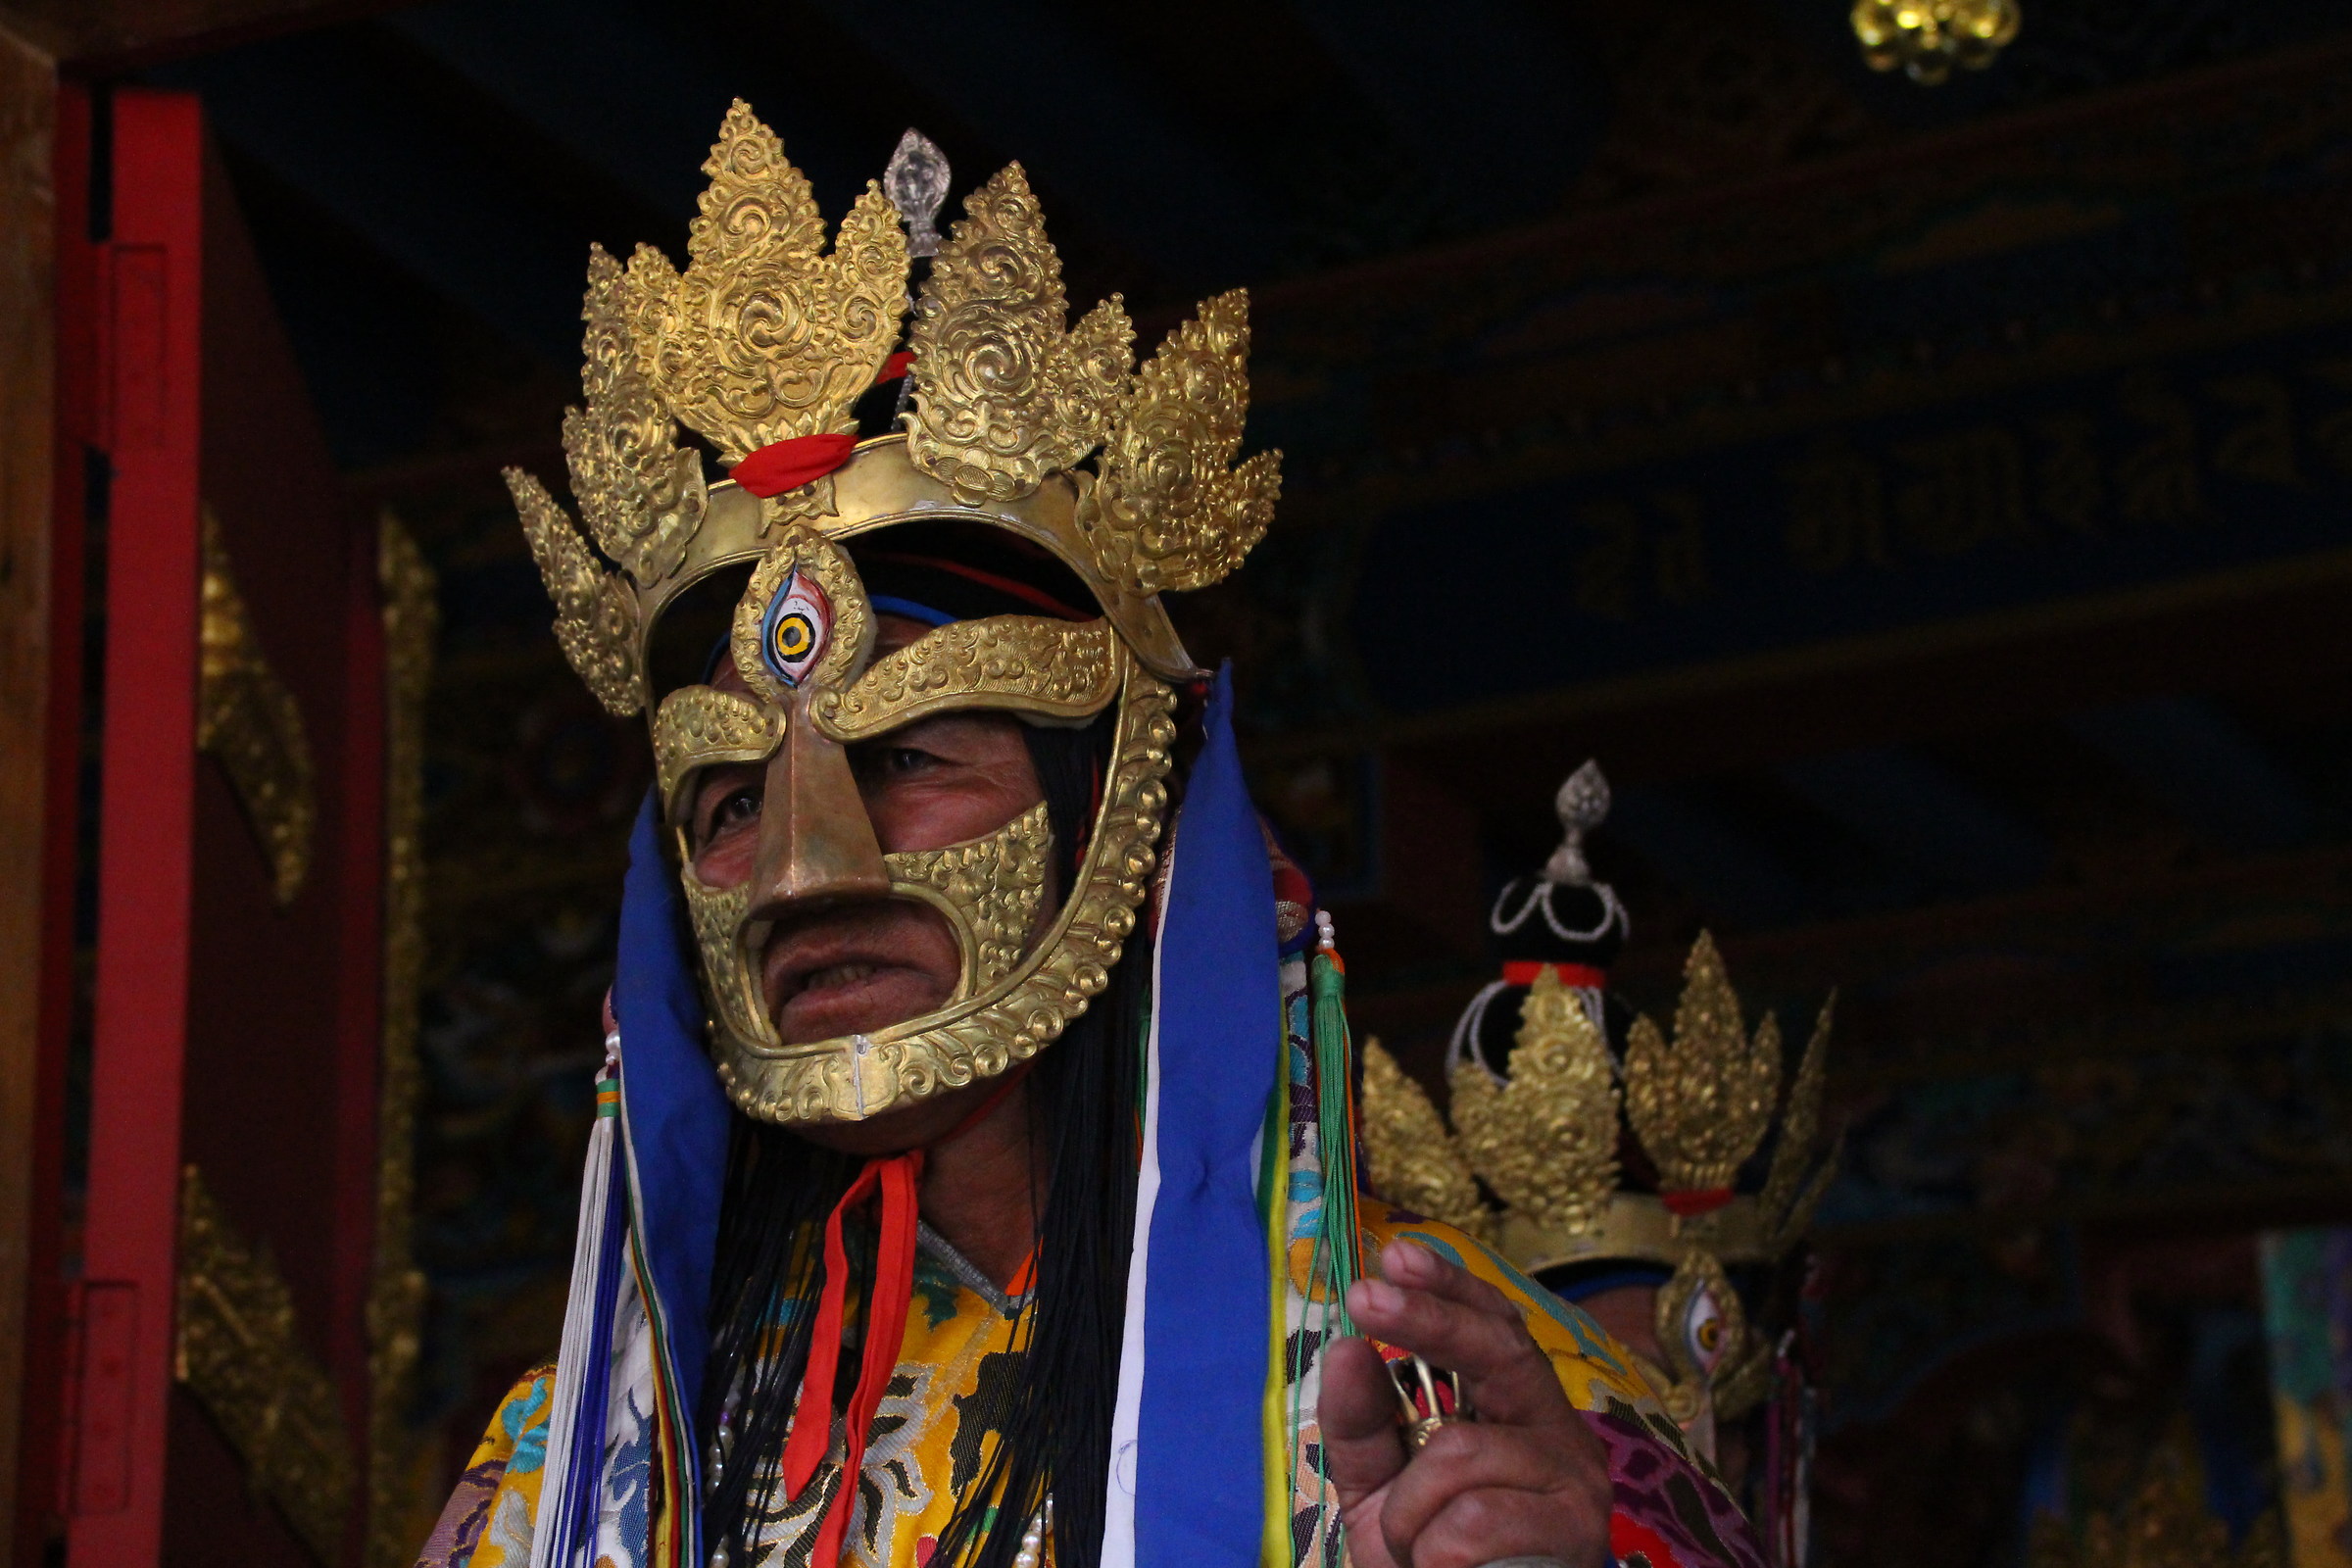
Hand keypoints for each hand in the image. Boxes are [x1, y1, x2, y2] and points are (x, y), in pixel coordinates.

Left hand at [1318, 1241, 1612, 1567]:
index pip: (1495, 1326)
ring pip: (1459, 1453)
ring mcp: (1575, 1479)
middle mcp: (1558, 1431)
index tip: (1397, 1255)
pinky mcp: (1576, 1531)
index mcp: (1517, 1411)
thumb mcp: (1382, 1487)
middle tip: (1363, 1296)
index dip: (1451, 1286)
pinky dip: (1431, 1553)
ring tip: (1416, 1551)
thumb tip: (1346, 1348)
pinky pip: (1469, 1521)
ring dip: (1408, 1511)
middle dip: (1427, 1319)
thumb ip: (1363, 1424)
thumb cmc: (1436, 1557)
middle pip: (1499, 1349)